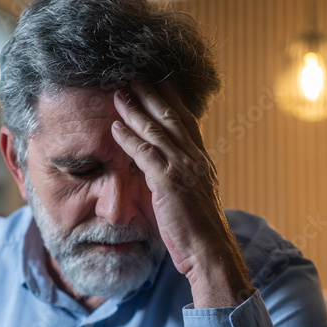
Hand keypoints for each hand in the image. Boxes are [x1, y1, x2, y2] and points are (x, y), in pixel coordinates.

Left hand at [111, 80, 252, 307]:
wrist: (210, 252)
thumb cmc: (200, 231)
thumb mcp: (194, 197)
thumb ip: (184, 178)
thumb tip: (169, 170)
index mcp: (202, 160)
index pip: (186, 120)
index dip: (170, 98)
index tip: (157, 79)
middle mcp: (195, 158)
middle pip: (171, 116)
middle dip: (151, 93)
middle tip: (133, 74)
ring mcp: (183, 169)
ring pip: (157, 130)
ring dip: (135, 109)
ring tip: (118, 92)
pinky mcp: (169, 183)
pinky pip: (145, 154)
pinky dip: (129, 138)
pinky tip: (115, 127)